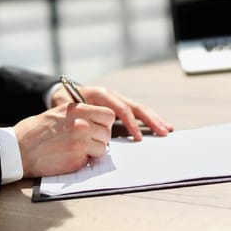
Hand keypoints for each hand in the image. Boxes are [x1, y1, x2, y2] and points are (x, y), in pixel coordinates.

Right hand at [14, 103, 114, 176]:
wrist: (18, 149)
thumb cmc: (35, 131)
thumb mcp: (58, 113)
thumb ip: (79, 115)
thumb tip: (96, 122)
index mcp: (77, 110)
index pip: (108, 114)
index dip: (104, 123)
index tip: (97, 127)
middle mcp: (82, 125)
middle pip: (107, 133)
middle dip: (100, 138)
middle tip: (87, 141)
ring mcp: (80, 143)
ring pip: (103, 148)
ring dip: (93, 151)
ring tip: (77, 149)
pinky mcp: (77, 159)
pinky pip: (90, 160)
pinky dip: (83, 161)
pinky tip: (69, 157)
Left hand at [52, 85, 173, 140]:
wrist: (63, 93)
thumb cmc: (65, 103)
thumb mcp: (69, 108)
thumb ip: (81, 117)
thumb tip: (91, 131)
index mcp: (102, 94)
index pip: (121, 109)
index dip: (131, 124)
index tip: (138, 138)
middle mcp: (113, 95)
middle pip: (136, 107)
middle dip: (151, 120)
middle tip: (162, 132)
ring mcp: (119, 99)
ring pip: (140, 108)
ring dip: (154, 119)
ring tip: (167, 129)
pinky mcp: (121, 106)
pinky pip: (137, 112)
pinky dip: (149, 119)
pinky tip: (160, 126)